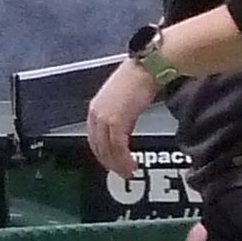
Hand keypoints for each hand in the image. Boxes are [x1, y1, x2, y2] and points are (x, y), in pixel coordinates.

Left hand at [85, 57, 160, 183]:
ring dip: (118, 164)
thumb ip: (119, 115)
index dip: (102, 153)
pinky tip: (131, 165)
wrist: (148, 68)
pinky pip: (117, 147)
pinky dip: (124, 159)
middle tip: (120, 172)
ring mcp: (105, 118)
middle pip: (98, 147)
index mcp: (95, 108)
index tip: (111, 162)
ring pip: (107, 150)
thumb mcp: (123, 99)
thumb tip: (124, 129)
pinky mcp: (117, 121)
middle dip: (109, 162)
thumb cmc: (140, 78)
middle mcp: (96, 114)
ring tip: (128, 171)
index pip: (94, 138)